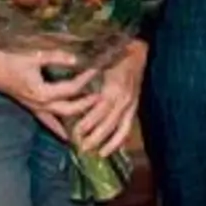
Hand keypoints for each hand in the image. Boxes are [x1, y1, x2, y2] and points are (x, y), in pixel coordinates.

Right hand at [0, 40, 99, 141]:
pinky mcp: (29, 106)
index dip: (85, 80)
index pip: (71, 89)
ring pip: (58, 121)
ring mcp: (34, 107)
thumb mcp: (35, 56)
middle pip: (69, 110)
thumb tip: (77, 58)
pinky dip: (57, 128)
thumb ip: (57, 57)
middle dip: (86, 105)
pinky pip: (46, 121)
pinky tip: (66, 136)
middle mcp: (39, 104)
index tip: (96, 70)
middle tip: (102, 99)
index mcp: (41, 92)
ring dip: (73, 122)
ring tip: (90, 127)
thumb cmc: (10, 58)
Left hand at [72, 39, 146, 156]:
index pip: (99, 111)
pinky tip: (107, 150)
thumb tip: (68, 92)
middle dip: (94, 137)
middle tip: (80, 146)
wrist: (137, 52)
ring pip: (118, 129)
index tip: (74, 133)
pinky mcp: (135, 107)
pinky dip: (118, 141)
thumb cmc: (113, 55)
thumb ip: (86, 79)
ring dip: (106, 143)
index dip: (87, 123)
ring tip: (94, 152)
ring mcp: (131, 104)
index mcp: (113, 88)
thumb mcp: (98, 64)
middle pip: (108, 123)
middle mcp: (123, 99)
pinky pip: (127, 128)